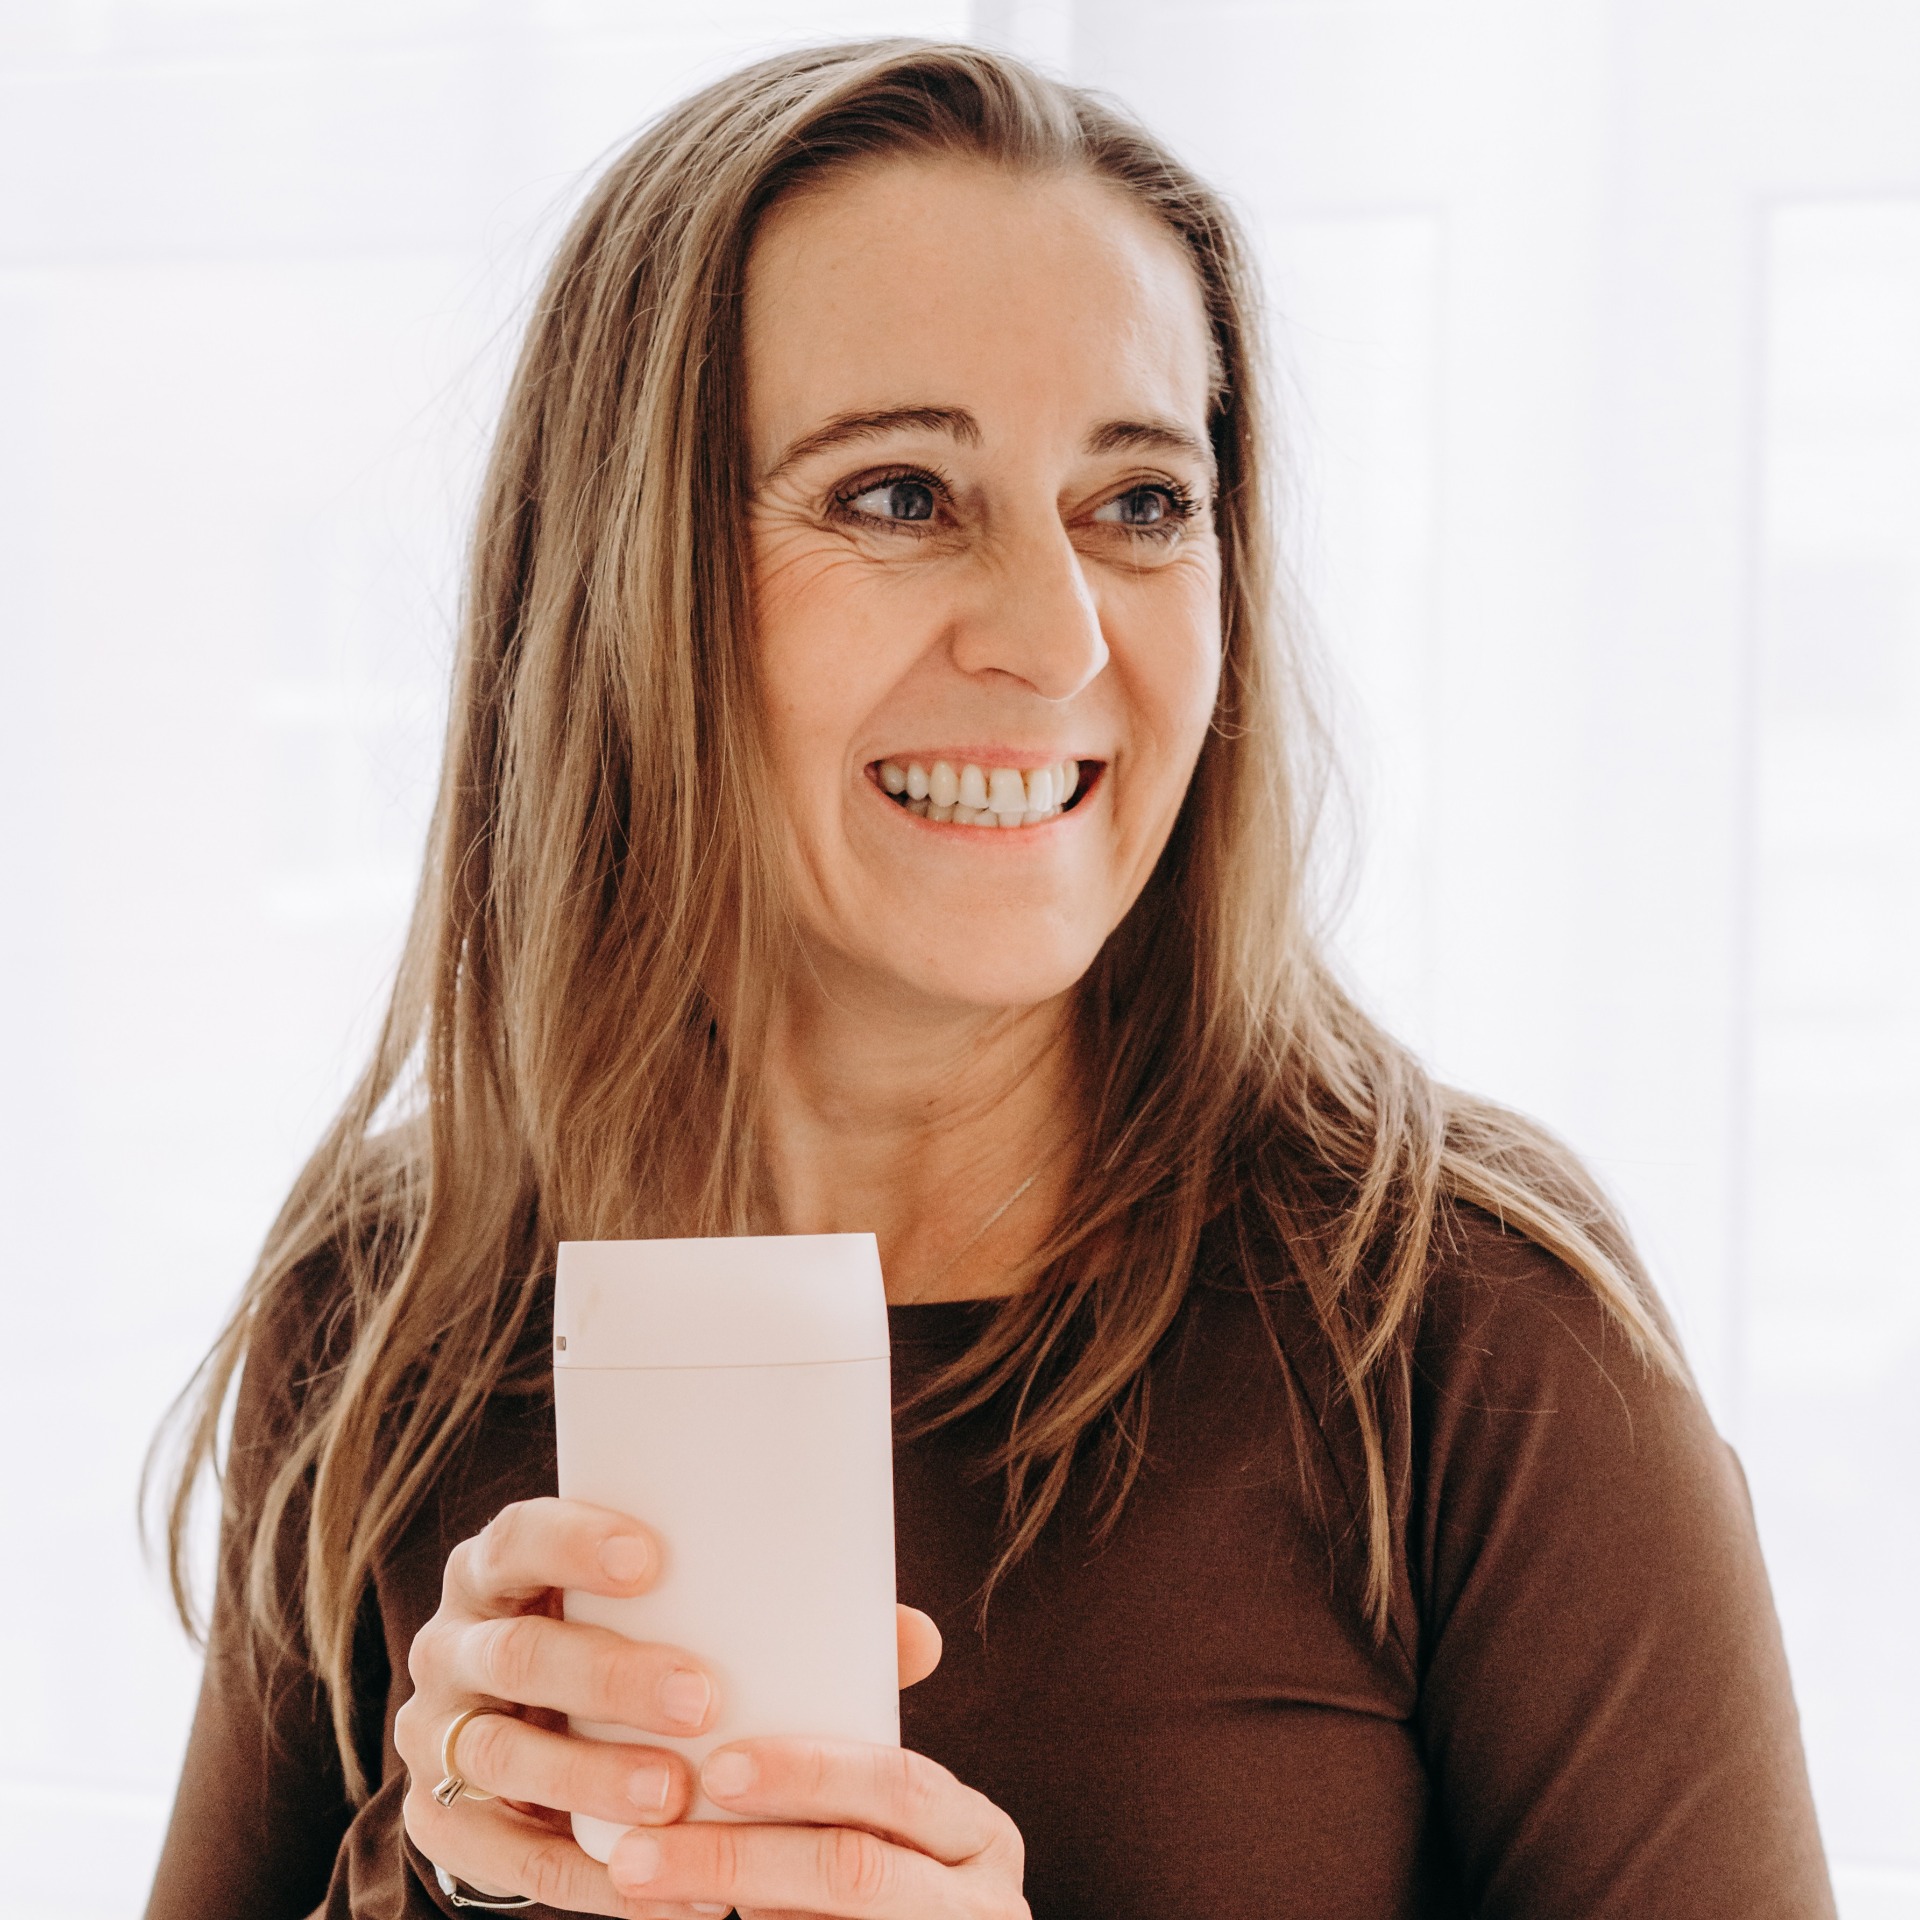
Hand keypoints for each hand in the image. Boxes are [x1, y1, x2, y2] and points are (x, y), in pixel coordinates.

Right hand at [398, 1495, 944, 1916]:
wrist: (533, 1742)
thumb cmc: (635, 1650)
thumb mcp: (676, 1619)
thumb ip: (780, 1621)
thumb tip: (916, 1639)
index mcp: (504, 1569)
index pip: (517, 1534)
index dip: (573, 1539)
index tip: (652, 1557)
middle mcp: (456, 1642)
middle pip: (515, 1652)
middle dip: (606, 1675)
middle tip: (701, 1698)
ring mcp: (437, 1734)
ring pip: (499, 1755)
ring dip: (589, 1778)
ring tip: (678, 1797)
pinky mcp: (442, 1822)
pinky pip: (502, 1858)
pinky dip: (582, 1877)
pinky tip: (661, 1889)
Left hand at [606, 1738, 1028, 1919]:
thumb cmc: (886, 1862)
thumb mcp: (890, 1814)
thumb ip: (849, 1752)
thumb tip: (817, 1626)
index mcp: (976, 1834)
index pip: (900, 1783)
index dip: (812, 1774)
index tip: (717, 1768)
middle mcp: (980, 1902)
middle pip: (854, 1870)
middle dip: (738, 1858)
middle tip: (640, 1851)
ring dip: (723, 1906)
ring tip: (642, 1887)